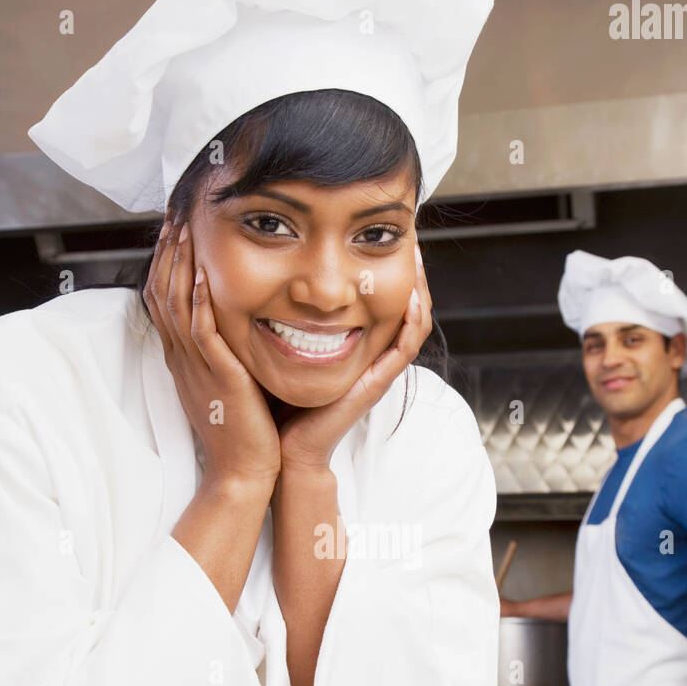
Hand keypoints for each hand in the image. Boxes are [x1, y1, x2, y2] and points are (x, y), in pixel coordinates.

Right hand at [143, 214, 281, 486]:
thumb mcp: (226, 383)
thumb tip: (232, 325)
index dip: (166, 262)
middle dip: (167, 251)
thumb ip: (224, 352)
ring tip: (182, 228)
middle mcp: (184, 358)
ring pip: (176, 306)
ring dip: (178, 264)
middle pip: (162, 293)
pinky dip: (198, 301)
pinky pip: (200, 333)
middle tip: (173, 214)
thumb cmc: (243, 431)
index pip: (164, 299)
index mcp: (185, 359)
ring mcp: (196, 367)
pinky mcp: (217, 377)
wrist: (243, 471)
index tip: (174, 230)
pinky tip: (202, 273)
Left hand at [275, 240, 433, 469]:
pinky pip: (405, 349)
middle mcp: (372, 356)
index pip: (382, 300)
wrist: (285, 449)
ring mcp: (377, 370)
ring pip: (413, 324)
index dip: (387, 269)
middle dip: (411, 272)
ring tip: (417, 258)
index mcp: (354, 346)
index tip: (381, 236)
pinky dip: (412, 322)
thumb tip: (267, 279)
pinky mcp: (375, 384)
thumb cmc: (279, 403)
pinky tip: (411, 297)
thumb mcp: (284, 349)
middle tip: (411, 237)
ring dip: (419, 290)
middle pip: (405, 307)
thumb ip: (284, 319)